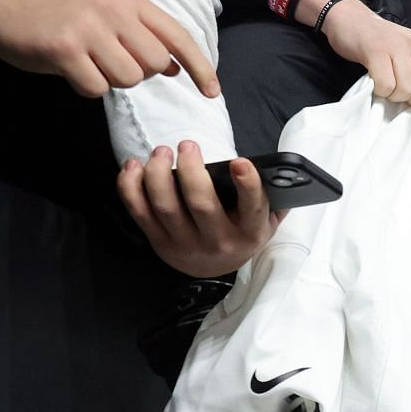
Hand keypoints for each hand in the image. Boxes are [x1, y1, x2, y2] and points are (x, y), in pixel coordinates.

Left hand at [117, 141, 282, 277]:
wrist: (215, 266)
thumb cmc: (240, 231)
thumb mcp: (265, 220)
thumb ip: (273, 197)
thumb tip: (280, 169)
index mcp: (250, 232)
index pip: (252, 209)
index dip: (247, 185)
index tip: (240, 162)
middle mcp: (219, 242)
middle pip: (201, 203)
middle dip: (190, 169)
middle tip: (188, 145)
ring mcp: (186, 244)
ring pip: (166, 205)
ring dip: (158, 173)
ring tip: (161, 151)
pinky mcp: (159, 242)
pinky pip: (138, 211)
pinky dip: (130, 186)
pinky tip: (134, 166)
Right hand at [319, 0, 410, 104]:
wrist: (349, 19)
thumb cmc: (382, 44)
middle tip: (397, 89)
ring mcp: (398, 47)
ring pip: (406, 91)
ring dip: (392, 95)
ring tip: (384, 82)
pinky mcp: (377, 51)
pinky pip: (386, 86)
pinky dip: (379, 90)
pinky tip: (374, 79)